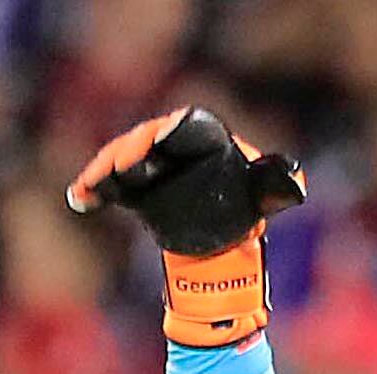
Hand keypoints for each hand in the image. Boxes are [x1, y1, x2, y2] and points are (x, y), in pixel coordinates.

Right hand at [67, 107, 303, 345]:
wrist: (223, 244)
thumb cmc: (244, 210)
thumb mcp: (265, 196)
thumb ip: (278, 184)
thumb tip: (297, 180)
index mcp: (205, 140)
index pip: (187, 127)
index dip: (172, 130)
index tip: (159, 138)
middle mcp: (173, 147)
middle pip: (148, 139)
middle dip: (134, 148)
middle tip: (124, 163)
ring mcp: (152, 167)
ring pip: (124, 160)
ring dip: (107, 168)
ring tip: (96, 181)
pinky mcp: (136, 190)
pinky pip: (112, 187)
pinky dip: (94, 190)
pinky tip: (79, 198)